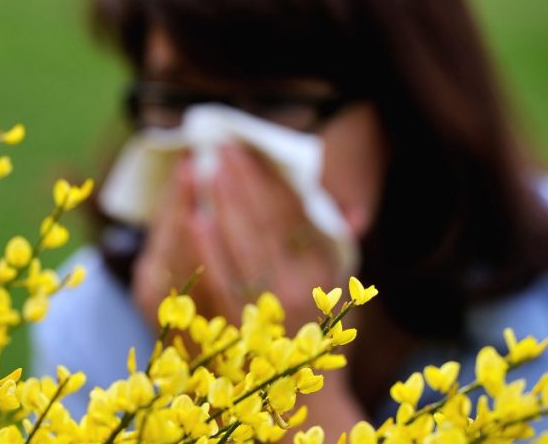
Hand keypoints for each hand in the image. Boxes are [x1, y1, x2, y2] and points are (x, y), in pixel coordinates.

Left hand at [132, 145, 338, 332]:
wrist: (304, 402)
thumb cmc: (319, 340)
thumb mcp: (341, 293)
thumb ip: (338, 249)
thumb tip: (355, 211)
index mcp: (322, 272)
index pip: (294, 212)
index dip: (269, 177)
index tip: (248, 148)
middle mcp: (297, 288)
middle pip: (263, 221)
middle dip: (239, 179)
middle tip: (218, 145)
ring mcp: (266, 308)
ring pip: (240, 243)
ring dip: (219, 202)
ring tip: (200, 168)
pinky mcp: (234, 327)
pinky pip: (218, 280)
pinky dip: (205, 246)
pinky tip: (192, 217)